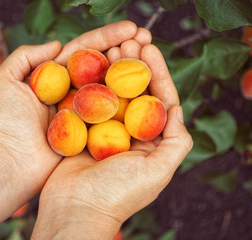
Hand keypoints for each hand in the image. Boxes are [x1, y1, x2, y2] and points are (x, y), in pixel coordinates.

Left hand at [0, 20, 138, 201]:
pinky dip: (128, 102)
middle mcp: (71, 91)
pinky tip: (146, 90)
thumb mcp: (4, 81)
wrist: (10, 162)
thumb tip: (57, 44)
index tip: (131, 28)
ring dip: (131, 71)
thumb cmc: (4, 122)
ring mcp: (83, 111)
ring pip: (110, 87)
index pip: (84, 50)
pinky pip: (111, 114)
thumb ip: (26, 56)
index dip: (108, 37)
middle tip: (148, 37)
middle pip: (102, 65)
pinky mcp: (90, 131)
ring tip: (151, 56)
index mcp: (54, 76)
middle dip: (125, 49)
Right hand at [31, 32, 193, 238]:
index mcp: (150, 143)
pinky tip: (89, 66)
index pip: (159, 101)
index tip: (149, 50)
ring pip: (112, 94)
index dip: (157, 74)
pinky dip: (90, 84)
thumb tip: (177, 108)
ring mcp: (105, 132)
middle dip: (133, 66)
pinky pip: (89, 103)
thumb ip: (176, 142)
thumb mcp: (157, 172)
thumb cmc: (117, 194)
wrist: (74, 209)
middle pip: (134, 93)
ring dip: (112, 70)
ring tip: (111, 47)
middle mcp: (129, 135)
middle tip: (128, 42)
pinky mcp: (83, 131)